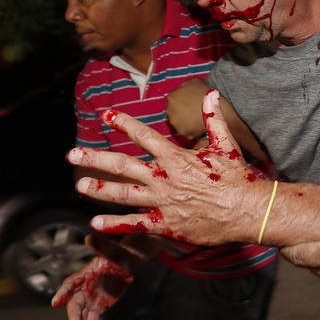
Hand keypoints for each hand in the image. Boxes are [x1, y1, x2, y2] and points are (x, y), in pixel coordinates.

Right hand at [50, 233, 147, 319]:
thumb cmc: (120, 254)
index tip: (56, 303)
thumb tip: (90, 237)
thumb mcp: (114, 250)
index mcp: (85, 273)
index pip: (71, 282)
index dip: (63, 292)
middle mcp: (83, 287)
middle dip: (73, 318)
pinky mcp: (97, 307)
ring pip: (82, 316)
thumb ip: (102, 246)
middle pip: (75, 304)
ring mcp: (90, 298)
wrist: (127, 264)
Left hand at [69, 89, 271, 244]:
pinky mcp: (166, 226)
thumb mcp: (225, 145)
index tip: (105, 115)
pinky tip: (95, 224)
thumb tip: (212, 93)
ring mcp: (163, 203)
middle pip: (122, 166)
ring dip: (99, 190)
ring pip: (124, 195)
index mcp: (176, 157)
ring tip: (80, 185)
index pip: (143, 136)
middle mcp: (164, 179)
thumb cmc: (238, 178)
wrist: (248, 211)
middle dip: (95, 158)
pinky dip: (115, 225)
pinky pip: (135, 225)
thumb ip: (214, 119)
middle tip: (72, 154)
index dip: (122, 123)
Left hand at [166, 77, 208, 140]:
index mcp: (171, 97)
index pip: (172, 99)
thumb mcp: (194, 81)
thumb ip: (183, 86)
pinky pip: (186, 132)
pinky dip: (191, 130)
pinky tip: (198, 124)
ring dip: (185, 121)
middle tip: (193, 110)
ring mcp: (176, 123)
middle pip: (173, 111)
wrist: (219, 107)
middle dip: (181, 111)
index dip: (181, 101)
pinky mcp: (184, 133)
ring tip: (196, 118)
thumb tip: (182, 89)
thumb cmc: (207, 93)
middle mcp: (170, 111)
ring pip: (178, 122)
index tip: (188, 102)